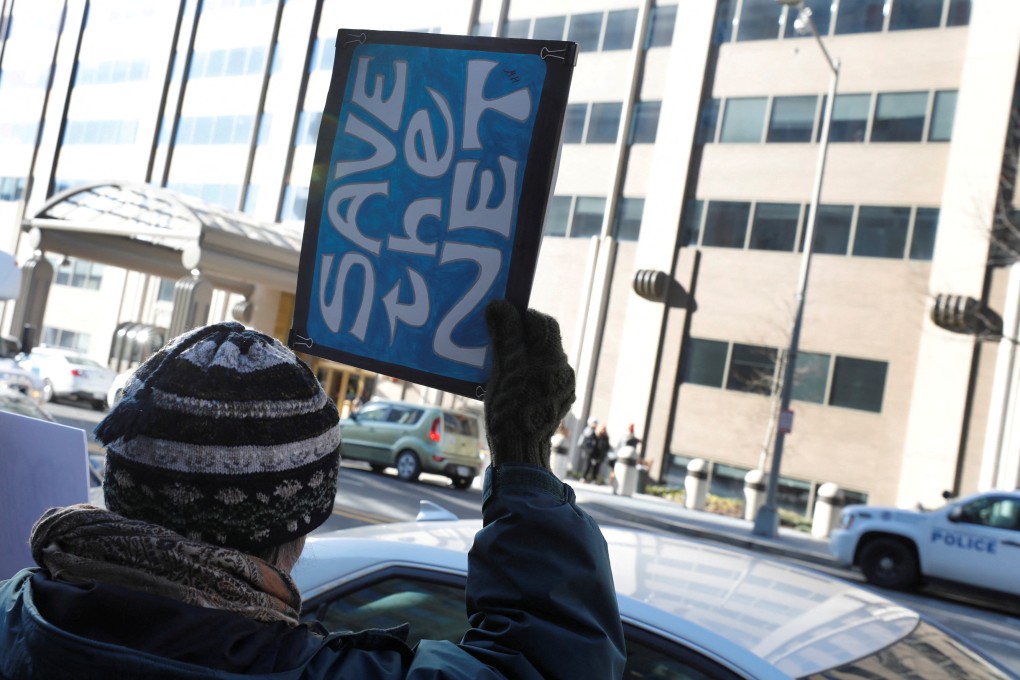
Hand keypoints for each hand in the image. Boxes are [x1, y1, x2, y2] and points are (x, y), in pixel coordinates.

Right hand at [483, 300, 574, 468]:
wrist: (522, 453)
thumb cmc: (511, 409)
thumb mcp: (503, 368)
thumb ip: (505, 335)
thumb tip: (500, 304)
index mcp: (553, 357)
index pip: (544, 322)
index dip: (522, 316)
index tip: (501, 320)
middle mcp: (563, 370)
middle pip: (543, 342)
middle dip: (521, 337)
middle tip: (497, 341)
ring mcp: (561, 389)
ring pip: (541, 361)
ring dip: (523, 357)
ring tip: (500, 365)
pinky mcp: (555, 404)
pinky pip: (541, 380)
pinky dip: (526, 375)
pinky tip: (510, 385)